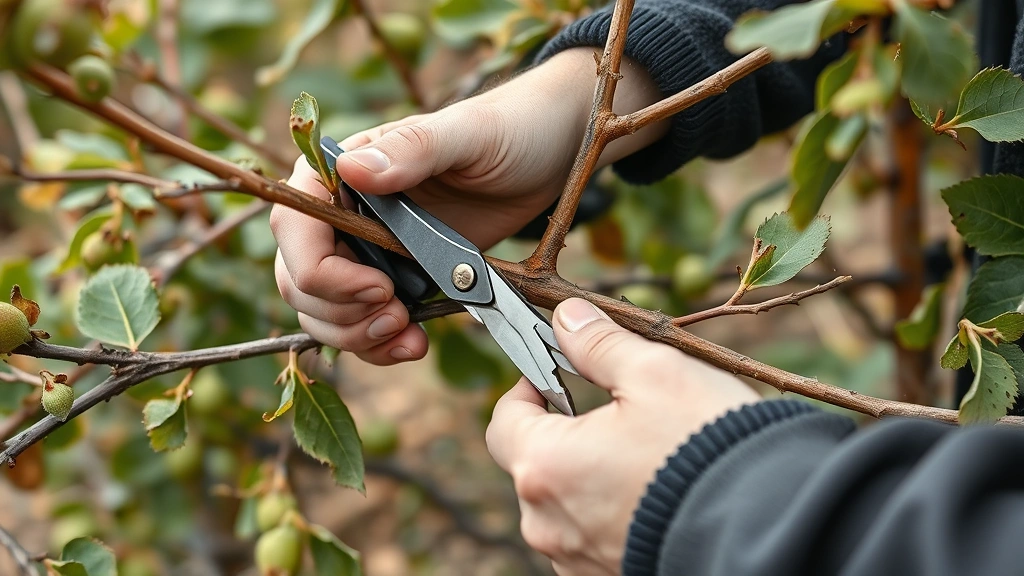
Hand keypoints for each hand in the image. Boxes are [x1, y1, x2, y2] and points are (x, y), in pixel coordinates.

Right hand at [271, 49, 666, 363]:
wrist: (546, 156)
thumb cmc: (507, 130)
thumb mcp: (466, 135)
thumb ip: (413, 149)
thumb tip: (354, 169)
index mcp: (343, 169)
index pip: (295, 227)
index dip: (321, 269)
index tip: (376, 287)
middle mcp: (343, 211)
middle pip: (299, 279)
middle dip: (339, 311)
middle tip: (394, 317)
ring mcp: (367, 249)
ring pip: (323, 310)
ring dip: (356, 335)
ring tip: (406, 337)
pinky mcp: (397, 278)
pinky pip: (363, 322)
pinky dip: (379, 344)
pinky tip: (413, 344)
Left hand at [486, 299, 759, 574]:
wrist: (769, 529)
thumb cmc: (708, 448)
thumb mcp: (655, 373)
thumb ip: (599, 344)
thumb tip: (568, 318)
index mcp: (545, 465)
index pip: (504, 420)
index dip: (526, 388)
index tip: (555, 373)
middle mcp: (548, 523)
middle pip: (536, 463)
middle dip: (566, 431)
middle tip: (614, 409)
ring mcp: (576, 560)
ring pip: (567, 503)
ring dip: (592, 475)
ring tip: (648, 454)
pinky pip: (595, 537)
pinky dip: (615, 512)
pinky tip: (658, 493)